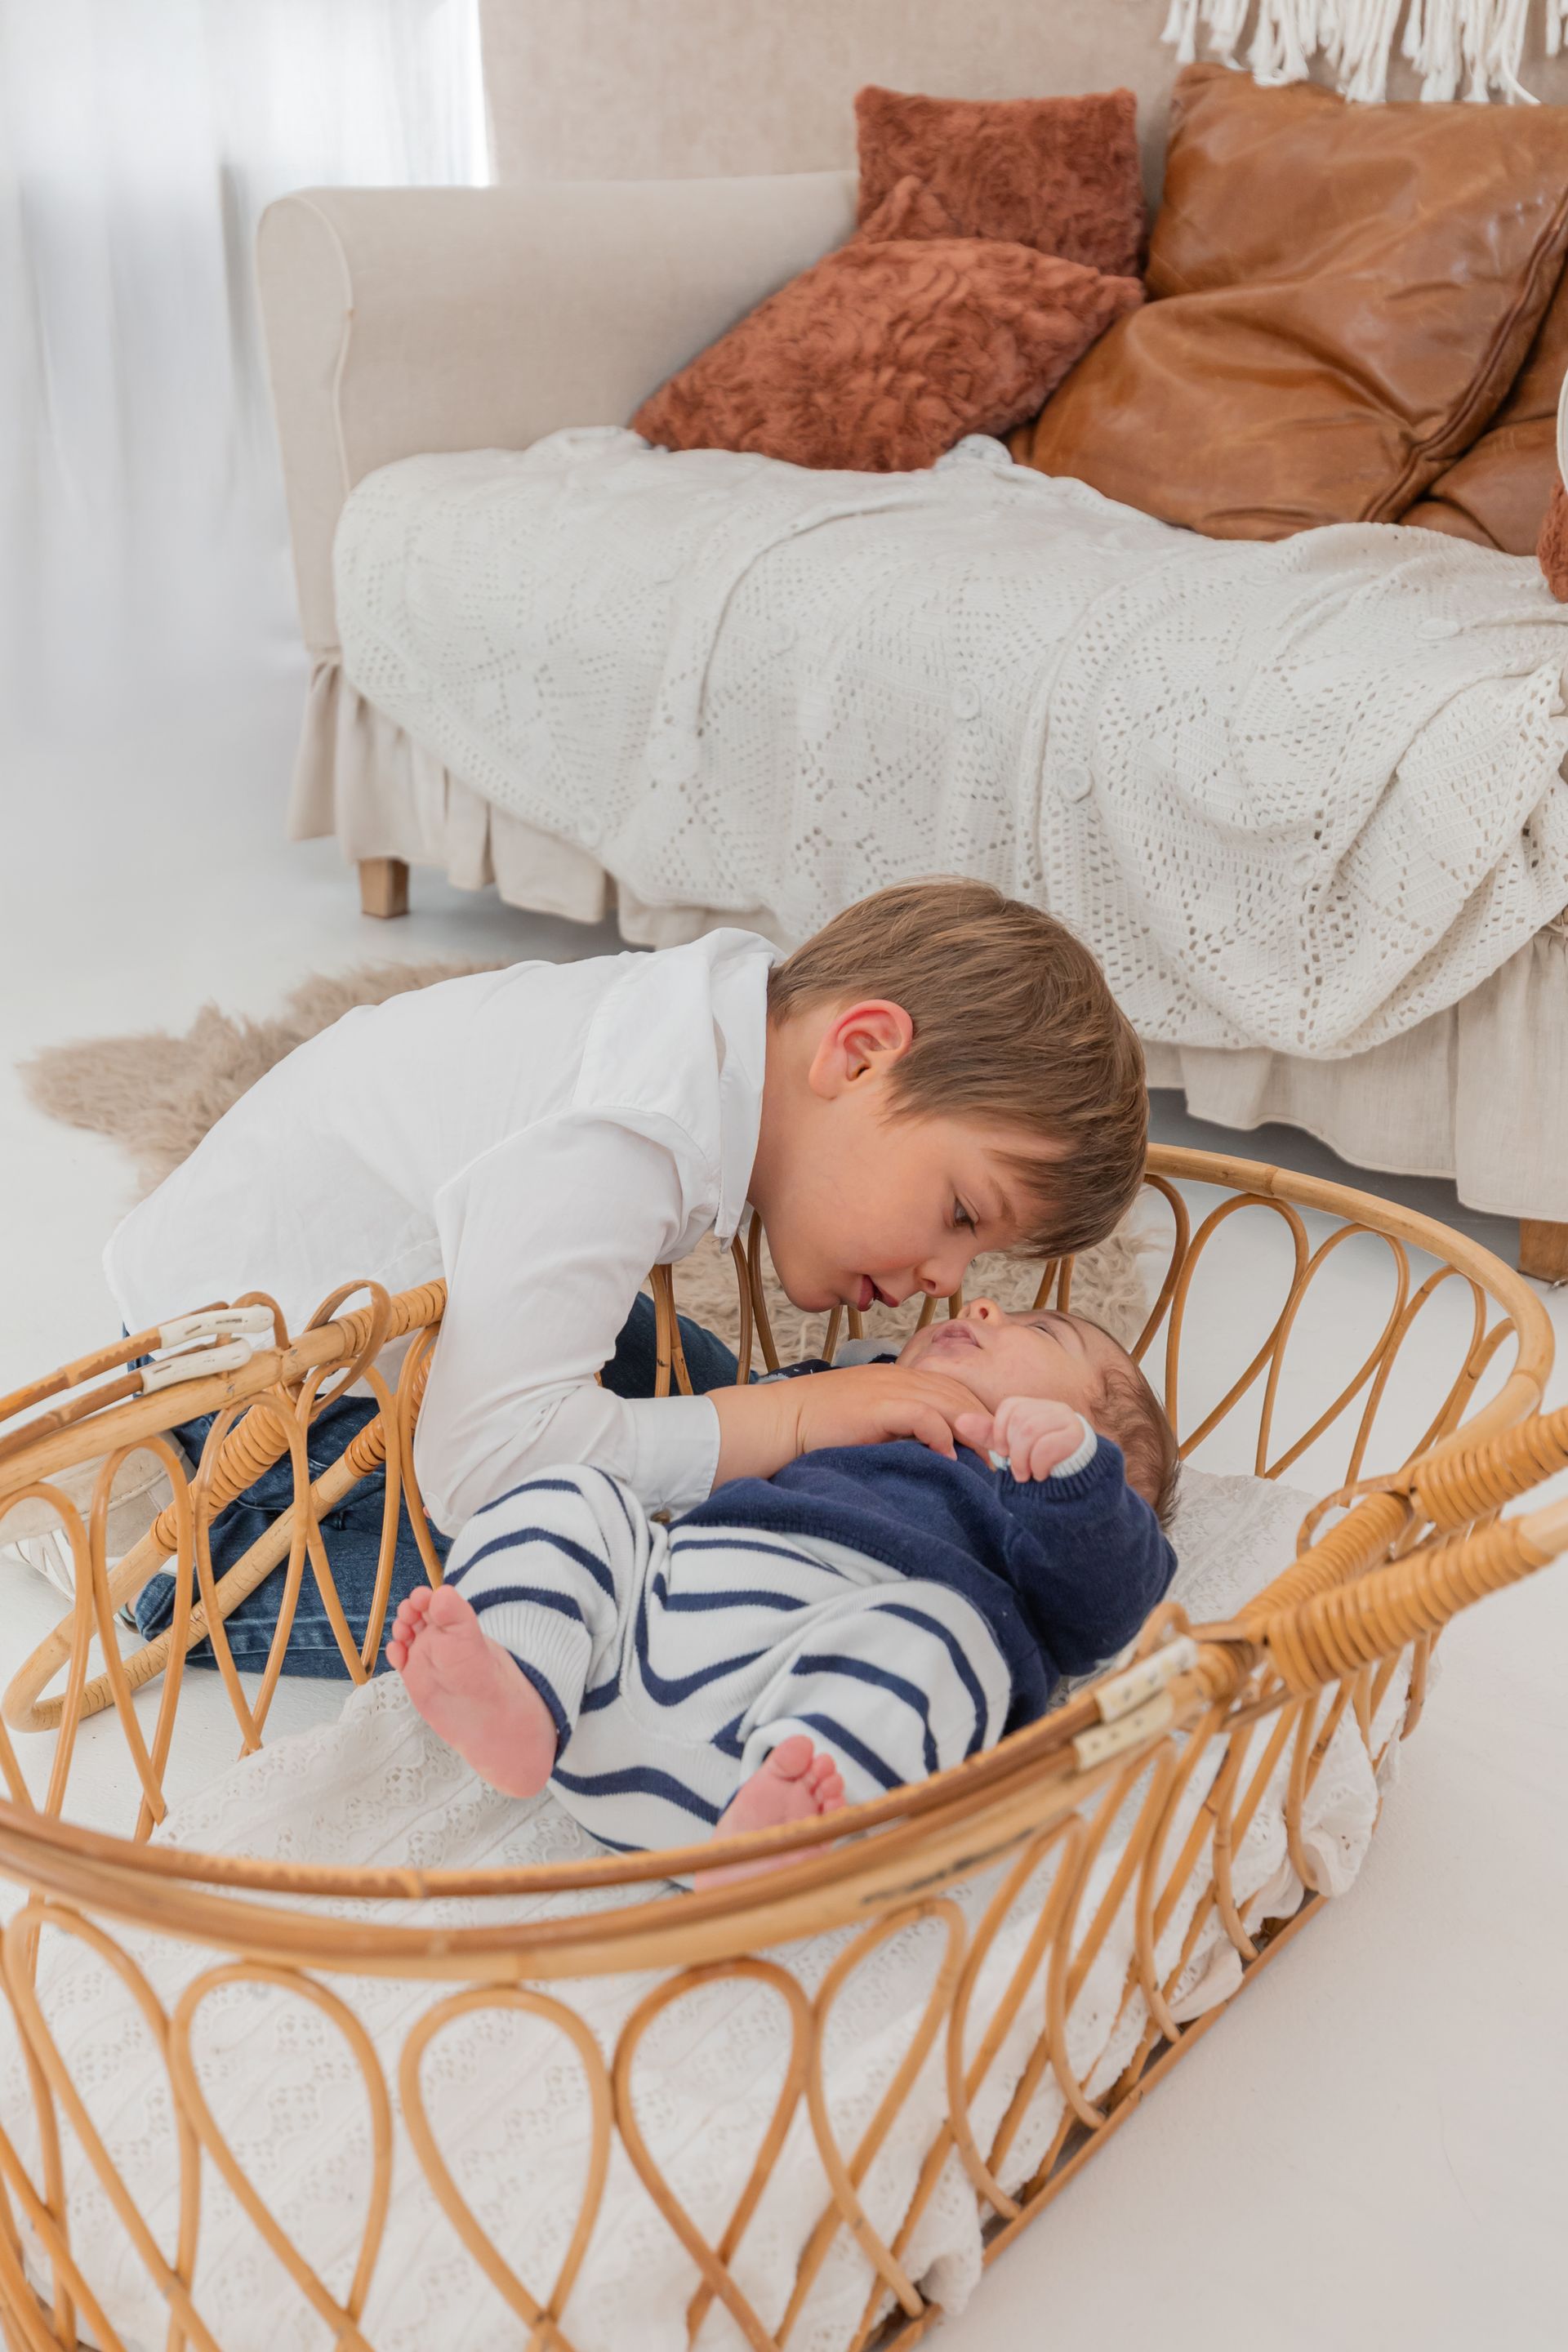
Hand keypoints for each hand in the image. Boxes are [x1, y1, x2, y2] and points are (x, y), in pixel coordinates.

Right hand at [789, 1364, 983, 1461]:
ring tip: (989, 1463)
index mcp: (900, 1378)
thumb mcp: (870, 1422)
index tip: (996, 1444)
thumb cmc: (821, 1427)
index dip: (980, 1413)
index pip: (955, 1387)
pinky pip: (924, 1415)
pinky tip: (950, 1459)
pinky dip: (942, 1436)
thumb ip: (902, 1428)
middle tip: (1005, 1457)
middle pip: (961, 1392)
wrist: (782, 1419)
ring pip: (950, 1402)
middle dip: (987, 1424)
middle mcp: (901, 1377)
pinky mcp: (879, 1405)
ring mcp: (890, 1388)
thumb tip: (936, 1453)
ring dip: (974, 1433)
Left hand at [954, 1395, 1088, 1481]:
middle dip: (1013, 1452)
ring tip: (1028, 1474)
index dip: (1000, 1431)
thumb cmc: (1040, 1459)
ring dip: (1024, 1460)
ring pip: (1031, 1431)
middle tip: (1018, 1471)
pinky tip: (1042, 1474)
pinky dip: (1038, 1464)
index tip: (1004, 1452)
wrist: (1077, 1478)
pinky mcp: (1078, 1437)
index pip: (1009, 1407)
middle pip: (1019, 1420)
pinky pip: (1048, 1445)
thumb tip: (959, 1420)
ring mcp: (1067, 1419)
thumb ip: (988, 1434)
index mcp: (1036, 1406)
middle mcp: (1053, 1408)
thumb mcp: (1011, 1447)